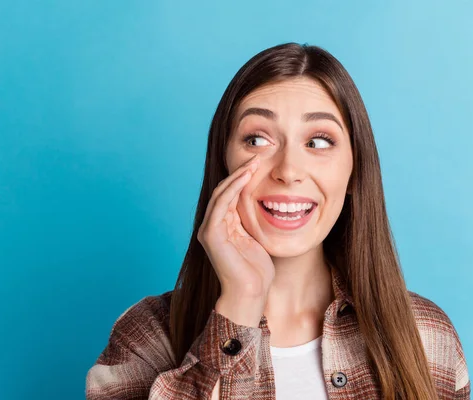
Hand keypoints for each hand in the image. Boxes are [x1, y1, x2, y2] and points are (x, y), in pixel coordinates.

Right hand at [197, 155, 274, 324]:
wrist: (251, 293)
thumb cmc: (257, 270)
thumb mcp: (257, 238)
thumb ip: (253, 221)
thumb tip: (264, 202)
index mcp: (222, 226)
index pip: (230, 195)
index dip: (243, 178)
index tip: (259, 163)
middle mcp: (212, 226)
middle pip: (224, 191)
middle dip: (240, 172)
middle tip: (257, 157)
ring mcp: (209, 230)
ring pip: (221, 194)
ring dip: (237, 176)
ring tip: (253, 163)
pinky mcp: (211, 235)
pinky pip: (221, 205)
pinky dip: (233, 189)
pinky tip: (246, 178)